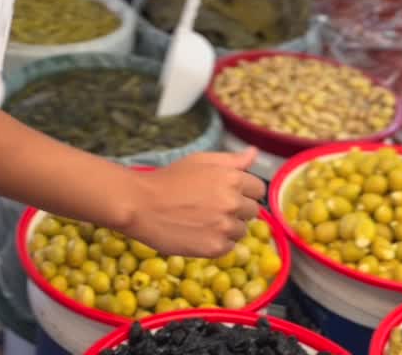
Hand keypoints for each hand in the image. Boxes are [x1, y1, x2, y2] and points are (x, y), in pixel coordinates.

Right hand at [123, 149, 264, 257]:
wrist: (143, 204)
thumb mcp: (200, 160)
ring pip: (241, 231)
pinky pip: (229, 247)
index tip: (230, 193)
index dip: (245, 190)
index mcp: (232, 178)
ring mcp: (225, 227)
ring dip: (228, 227)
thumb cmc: (170, 178)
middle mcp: (233, 203)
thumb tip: (254, 153)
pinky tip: (201, 233)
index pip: (258, 189)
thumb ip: (232, 159)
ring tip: (205, 220)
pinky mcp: (215, 248)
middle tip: (214, 207)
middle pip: (252, 211)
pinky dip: (218, 242)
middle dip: (238, 209)